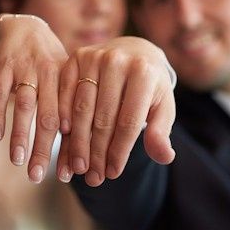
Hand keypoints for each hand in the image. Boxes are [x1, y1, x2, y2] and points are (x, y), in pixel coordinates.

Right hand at [0, 14, 66, 182]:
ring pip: (25, 105)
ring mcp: (26, 68)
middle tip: (37, 176)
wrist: (24, 27)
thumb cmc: (50, 63)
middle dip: (43, 149)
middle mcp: (51, 73)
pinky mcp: (4, 65)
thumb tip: (85, 147)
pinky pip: (0, 92)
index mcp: (71, 78)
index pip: (74, 118)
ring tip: (17, 161)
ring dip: (21, 134)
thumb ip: (73, 106)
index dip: (73, 145)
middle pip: (49, 116)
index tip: (73, 170)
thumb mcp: (67, 76)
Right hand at [56, 36, 175, 186]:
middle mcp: (118, 60)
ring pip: (82, 108)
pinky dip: (63, 116)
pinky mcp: (77, 56)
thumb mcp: (162, 107)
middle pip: (103, 117)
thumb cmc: (150, 87)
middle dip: (97, 152)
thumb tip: (165, 157)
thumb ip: (160, 132)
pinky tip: (64, 138)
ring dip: (78, 142)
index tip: (113, 173)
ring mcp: (95, 56)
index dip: (119, 151)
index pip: (128, 121)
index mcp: (144, 73)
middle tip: (93, 177)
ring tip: (79, 167)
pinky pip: (66, 93)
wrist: (135, 52)